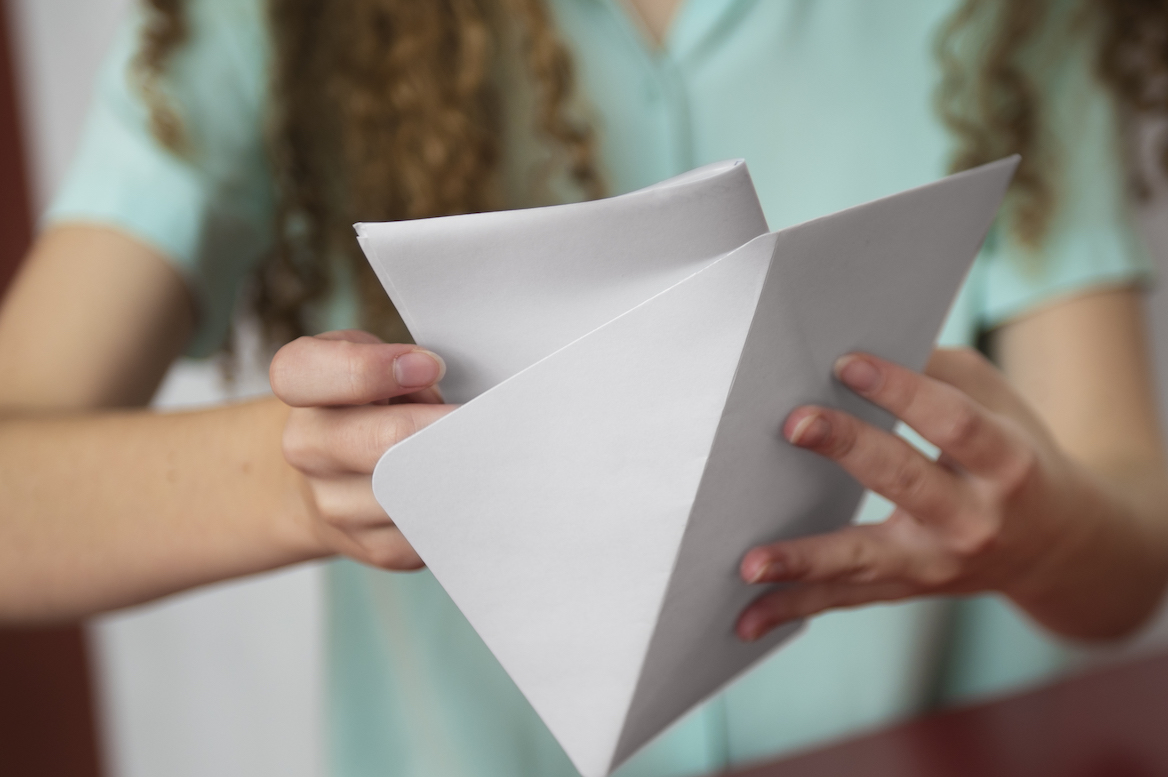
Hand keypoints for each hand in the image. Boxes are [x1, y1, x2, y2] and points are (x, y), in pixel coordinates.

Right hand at [270, 330, 453, 569]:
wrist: (335, 478)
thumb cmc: (368, 403)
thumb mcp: (370, 356)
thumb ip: (396, 360)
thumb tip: (442, 382)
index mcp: (302, 386)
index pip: (302, 373)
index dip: (367, 370)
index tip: (428, 367)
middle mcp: (307, 449)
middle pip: (381, 443)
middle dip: (442, 427)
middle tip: (483, 415)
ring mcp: (335, 506)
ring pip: (415, 491)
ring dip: (457, 467)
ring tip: (472, 446)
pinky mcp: (376, 547)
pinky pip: (431, 529)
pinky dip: (459, 505)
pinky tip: (467, 484)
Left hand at [736, 347, 1165, 641]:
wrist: (1059, 547)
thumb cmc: (1013, 453)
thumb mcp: (995, 402)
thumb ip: (935, 372)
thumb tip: (853, 350)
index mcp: (1006, 463)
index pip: (953, 423)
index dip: (903, 391)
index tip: (847, 363)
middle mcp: (974, 519)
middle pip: (905, 480)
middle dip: (849, 449)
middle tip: (794, 424)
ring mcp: (937, 565)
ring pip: (863, 561)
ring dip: (802, 564)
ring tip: (750, 564)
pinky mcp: (905, 589)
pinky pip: (843, 600)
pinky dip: (792, 609)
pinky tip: (745, 620)